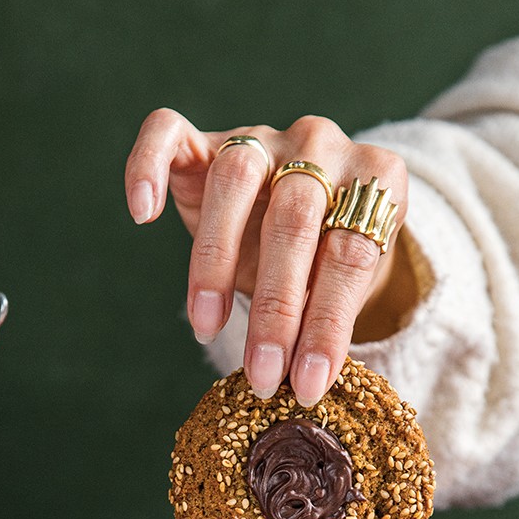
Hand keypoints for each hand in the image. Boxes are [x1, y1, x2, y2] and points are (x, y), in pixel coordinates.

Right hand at [125, 109, 409, 404]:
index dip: (329, 326)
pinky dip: (146, 165)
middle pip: (294, 220)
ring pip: (235, 179)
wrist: (311, 208)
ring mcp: (262, 136)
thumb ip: (328, 316)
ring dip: (216, 262)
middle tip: (262, 375)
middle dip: (278, 308)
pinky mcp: (205, 137)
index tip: (309, 386)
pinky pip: (167, 131)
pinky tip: (143, 215)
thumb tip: (301, 387)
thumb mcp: (343, 285)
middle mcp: (322, 143)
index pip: (352, 254)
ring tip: (207, 325)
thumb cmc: (328, 260)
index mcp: (376, 178)